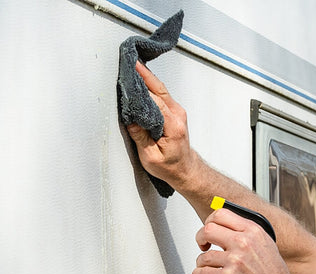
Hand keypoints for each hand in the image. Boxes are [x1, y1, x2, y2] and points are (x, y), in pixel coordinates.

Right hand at [126, 62, 197, 188]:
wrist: (186, 170)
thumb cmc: (170, 166)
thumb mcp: (150, 156)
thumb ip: (140, 136)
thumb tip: (129, 117)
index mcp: (173, 126)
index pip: (154, 100)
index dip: (140, 87)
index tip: (127, 75)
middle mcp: (178, 115)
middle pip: (158, 88)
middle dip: (143, 73)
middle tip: (128, 59)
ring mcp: (178, 112)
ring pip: (160, 88)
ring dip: (146, 76)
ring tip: (131, 64)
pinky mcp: (175, 111)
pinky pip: (161, 93)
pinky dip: (150, 84)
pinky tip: (140, 78)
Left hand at [192, 208, 298, 273]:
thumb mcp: (267, 246)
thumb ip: (249, 235)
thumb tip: (229, 230)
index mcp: (253, 232)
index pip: (222, 214)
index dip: (210, 220)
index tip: (209, 228)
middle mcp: (244, 243)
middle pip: (208, 230)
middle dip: (201, 238)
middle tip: (203, 245)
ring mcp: (235, 261)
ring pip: (204, 256)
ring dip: (201, 262)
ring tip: (206, 267)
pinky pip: (202, 273)